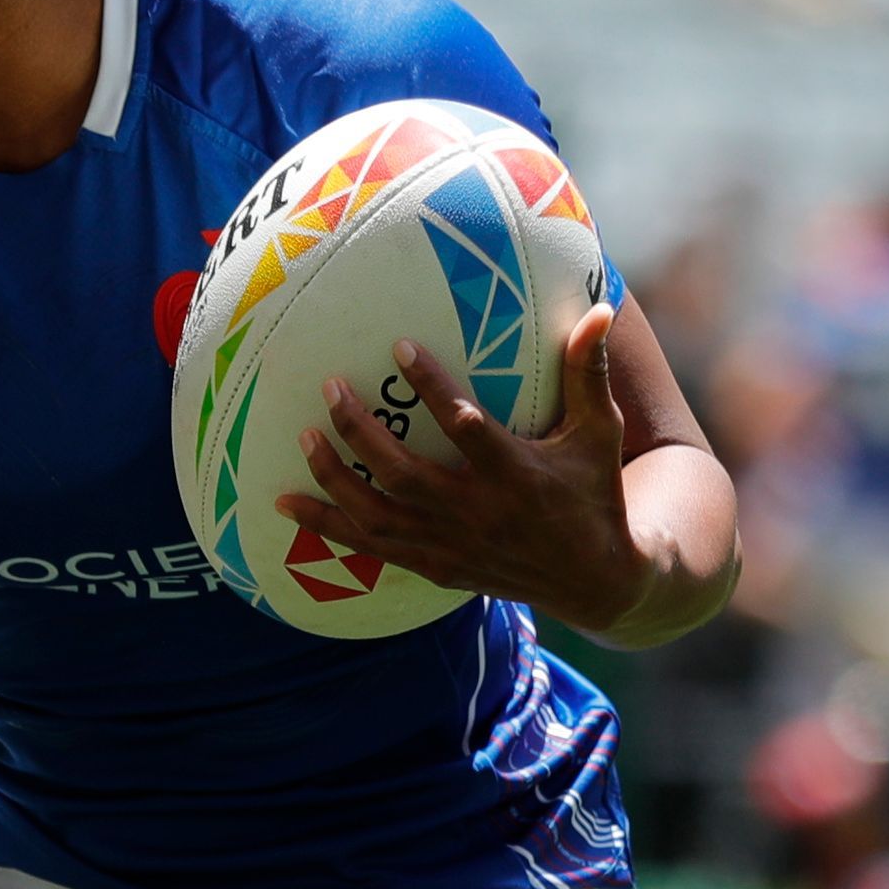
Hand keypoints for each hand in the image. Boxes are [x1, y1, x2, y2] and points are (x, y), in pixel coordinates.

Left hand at [276, 303, 651, 633]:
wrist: (595, 580)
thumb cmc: (594, 493)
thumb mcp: (598, 433)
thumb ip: (587, 372)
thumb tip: (602, 309)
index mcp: (516, 473)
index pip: (466, 426)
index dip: (430, 386)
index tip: (398, 345)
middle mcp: (477, 512)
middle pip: (403, 474)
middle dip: (360, 432)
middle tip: (330, 387)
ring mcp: (451, 543)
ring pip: (378, 515)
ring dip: (334, 477)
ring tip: (305, 436)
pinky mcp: (435, 566)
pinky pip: (372, 547)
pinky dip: (327, 526)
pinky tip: (285, 503)